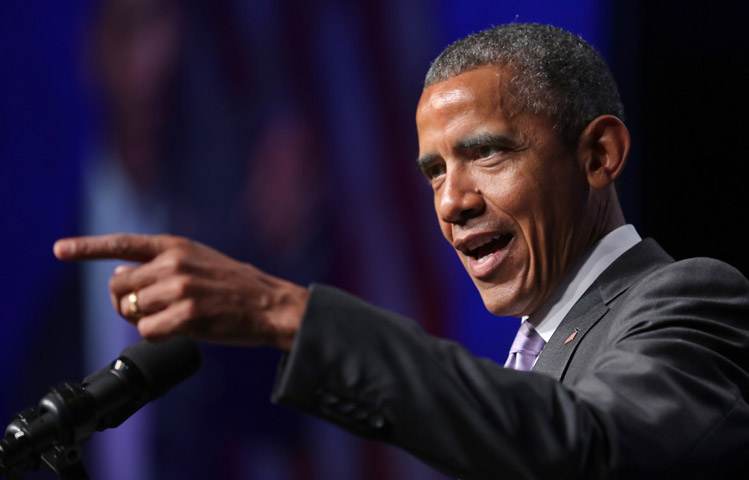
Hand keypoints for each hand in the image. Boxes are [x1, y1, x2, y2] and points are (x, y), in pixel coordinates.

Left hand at [53, 234, 306, 350]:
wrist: (269, 304)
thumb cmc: (235, 285)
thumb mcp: (199, 259)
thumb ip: (162, 263)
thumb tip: (121, 277)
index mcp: (175, 245)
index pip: (123, 244)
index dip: (87, 247)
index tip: (59, 250)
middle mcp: (173, 263)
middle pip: (119, 286)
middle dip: (125, 302)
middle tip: (147, 310)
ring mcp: (179, 289)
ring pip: (132, 311)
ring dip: (145, 320)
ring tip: (173, 318)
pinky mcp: (186, 316)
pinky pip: (147, 331)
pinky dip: (158, 335)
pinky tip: (180, 330)